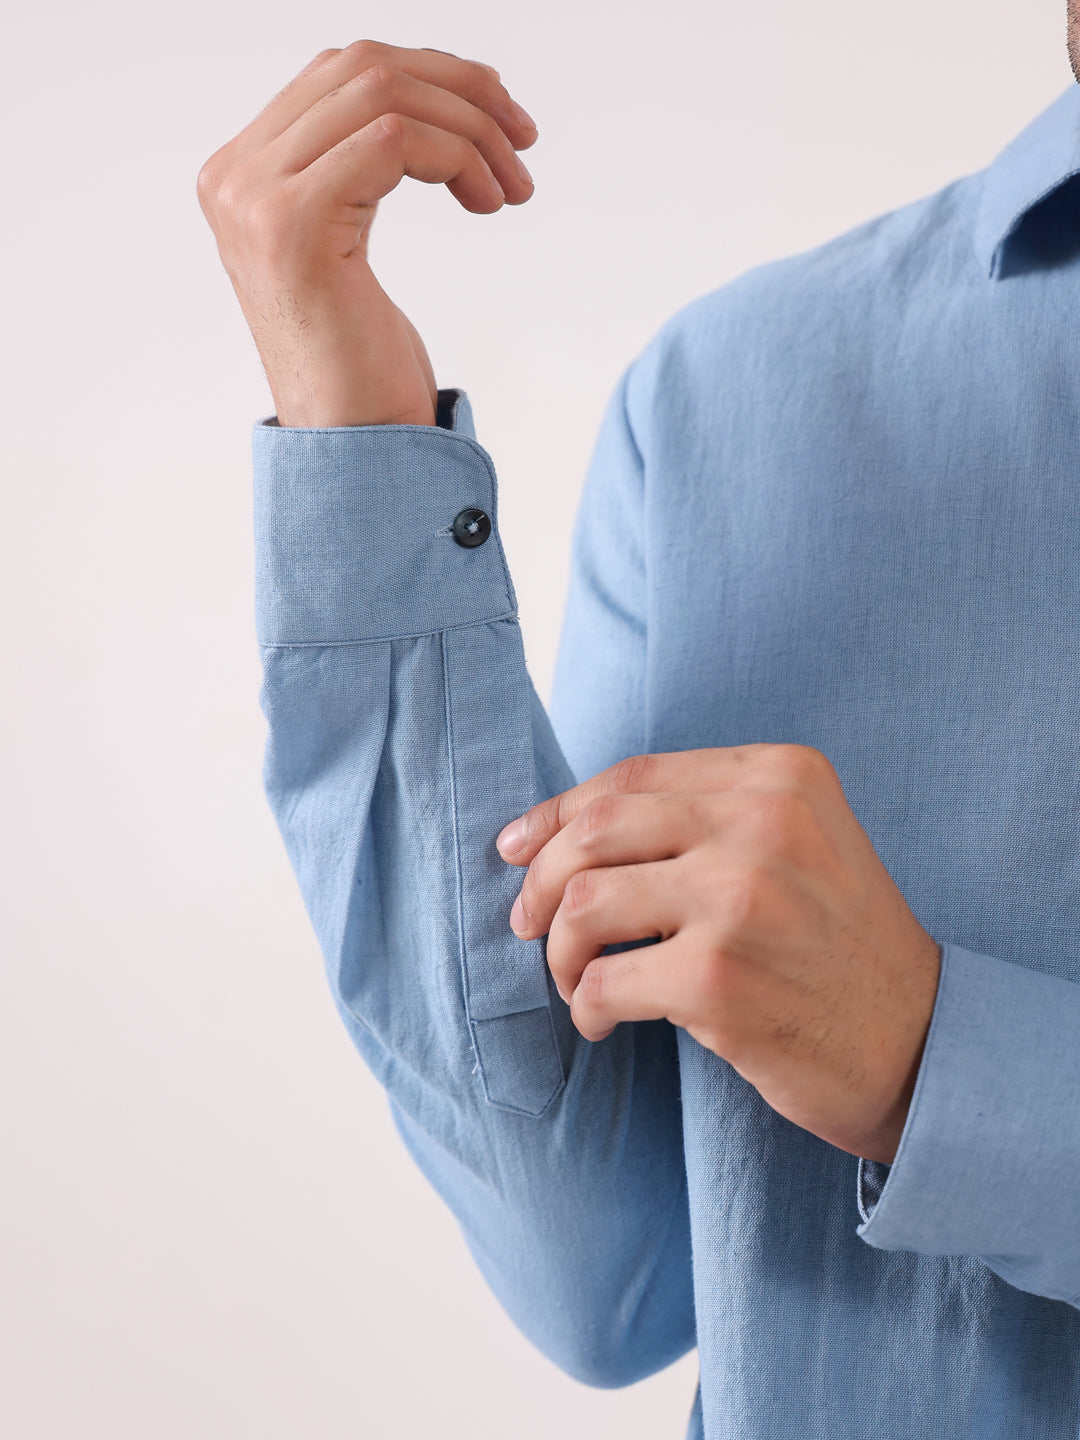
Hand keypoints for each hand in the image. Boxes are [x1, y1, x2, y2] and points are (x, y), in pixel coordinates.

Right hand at [196, 41, 536, 426]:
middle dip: (460, 90)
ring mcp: (254, 199)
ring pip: (382, 94)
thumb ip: (353, 170)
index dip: (430, 78)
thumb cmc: (364, 366)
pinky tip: (488, 203)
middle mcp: (234, 178)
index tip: (498, 121)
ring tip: (513, 187)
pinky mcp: (292, 224)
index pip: (338, 74)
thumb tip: (428, 98)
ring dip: (470, 129)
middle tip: (524, 141)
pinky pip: (393, 140)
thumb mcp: (349, 247)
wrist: (354, 450)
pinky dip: (458, 157)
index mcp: (241, 176)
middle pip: (360, 67)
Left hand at [496, 745, 941, 1162]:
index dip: (558, 812)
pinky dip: (585, 1006)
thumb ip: (700, 818)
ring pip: (584, 901)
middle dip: (542, 881)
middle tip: (530, 926)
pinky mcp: (718, 977)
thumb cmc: (836, 945)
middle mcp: (764, 822)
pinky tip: (601, 1022)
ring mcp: (741, 898)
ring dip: (560, 951)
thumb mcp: (795, 845)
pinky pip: (601, 981)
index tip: (517, 849)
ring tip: (576, 979)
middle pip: (595, 829)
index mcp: (781, 775)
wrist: (920, 1045)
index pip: (632, 776)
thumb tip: (550, 828)